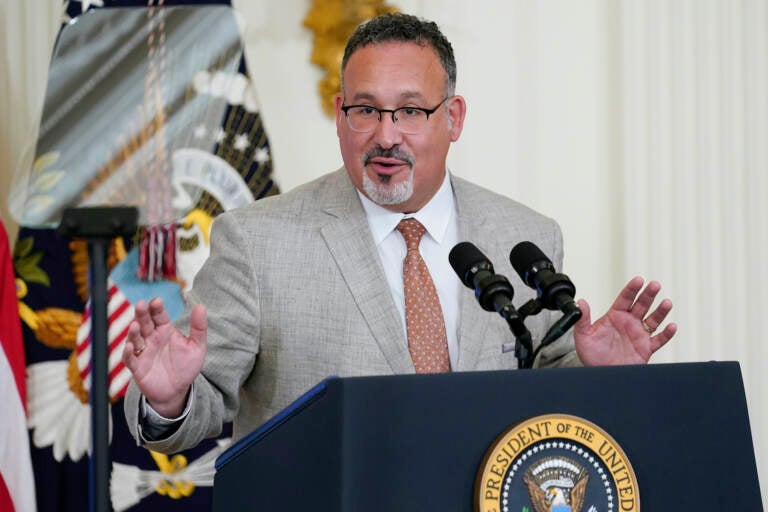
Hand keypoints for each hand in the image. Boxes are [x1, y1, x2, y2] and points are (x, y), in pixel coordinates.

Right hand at [122, 298, 206, 416]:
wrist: (178, 390)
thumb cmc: (186, 366)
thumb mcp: (197, 347)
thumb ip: (199, 327)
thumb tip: (201, 306)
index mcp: (165, 330)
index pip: (159, 316)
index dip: (157, 308)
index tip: (157, 301)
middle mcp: (152, 338)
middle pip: (144, 323)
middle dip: (142, 314)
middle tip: (141, 304)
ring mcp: (143, 352)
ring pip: (134, 338)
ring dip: (133, 332)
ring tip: (135, 325)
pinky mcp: (137, 367)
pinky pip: (130, 359)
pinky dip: (128, 353)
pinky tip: (129, 346)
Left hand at [573, 276, 676, 365]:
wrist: (600, 373)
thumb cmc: (591, 354)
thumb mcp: (583, 335)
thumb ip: (583, 318)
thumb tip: (580, 302)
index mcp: (615, 317)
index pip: (625, 299)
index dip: (632, 289)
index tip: (639, 280)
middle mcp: (629, 323)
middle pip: (641, 305)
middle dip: (648, 295)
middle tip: (655, 285)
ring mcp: (638, 335)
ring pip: (653, 320)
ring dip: (660, 311)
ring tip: (666, 303)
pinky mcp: (646, 348)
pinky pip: (659, 340)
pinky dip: (666, 334)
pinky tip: (672, 326)